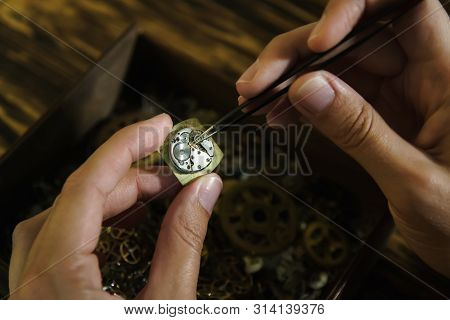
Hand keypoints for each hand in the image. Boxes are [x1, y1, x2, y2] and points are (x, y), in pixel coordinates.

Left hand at [8, 113, 222, 298]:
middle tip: (173, 172)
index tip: (159, 126)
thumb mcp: (169, 304)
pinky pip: (60, 238)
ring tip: (155, 192)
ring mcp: (31, 287)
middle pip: (77, 199)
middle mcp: (31, 281)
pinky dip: (96, 219)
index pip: (86, 188)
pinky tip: (126, 220)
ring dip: (112, 196)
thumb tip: (205, 189)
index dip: (126, 146)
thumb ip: (183, 243)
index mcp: (55, 280)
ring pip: (65, 216)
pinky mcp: (42, 293)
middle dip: (131, 177)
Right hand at [236, 0, 449, 275]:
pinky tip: (280, 114)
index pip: (404, 10)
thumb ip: (361, 131)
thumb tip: (308, 87)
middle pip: (355, 38)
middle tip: (257, 81)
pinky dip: (306, 104)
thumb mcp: (413, 181)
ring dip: (293, 79)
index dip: (355, 10)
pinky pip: (339, 98)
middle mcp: (426, 77)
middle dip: (298, 54)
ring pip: (339, 67)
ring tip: (257, 99)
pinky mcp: (385, 116)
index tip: (315, 42)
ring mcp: (403, 96)